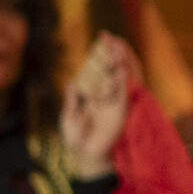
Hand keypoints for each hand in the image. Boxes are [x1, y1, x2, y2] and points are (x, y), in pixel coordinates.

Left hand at [61, 31, 136, 180]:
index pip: (97, 68)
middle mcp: (104, 94)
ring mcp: (114, 102)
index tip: (101, 37)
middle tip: (110, 37)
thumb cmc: (75, 137)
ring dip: (120, 62)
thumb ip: (71, 99)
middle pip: (110, 68)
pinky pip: (123, 94)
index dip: (99, 53)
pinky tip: (122, 69)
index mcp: (91, 93)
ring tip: (118, 47)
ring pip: (120, 78)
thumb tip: (72, 81)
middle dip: (111, 53)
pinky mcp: (121, 112)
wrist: (85, 156)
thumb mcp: (69, 116)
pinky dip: (123, 82)